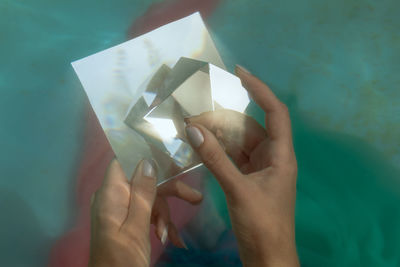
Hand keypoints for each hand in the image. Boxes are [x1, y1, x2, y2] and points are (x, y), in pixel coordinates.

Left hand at [89, 159, 202, 266]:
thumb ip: (142, 193)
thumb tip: (147, 161)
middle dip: (169, 192)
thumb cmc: (122, 258)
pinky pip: (146, 213)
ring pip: (149, 198)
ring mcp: (120, 209)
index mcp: (110, 194)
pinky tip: (172, 239)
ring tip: (171, 237)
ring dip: (164, 215)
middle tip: (195, 199)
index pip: (124, 160)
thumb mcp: (136, 226)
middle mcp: (113, 197)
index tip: (171, 156)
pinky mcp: (127, 221)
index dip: (146, 154)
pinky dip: (159, 224)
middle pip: (144, 180)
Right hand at [185, 65, 298, 266]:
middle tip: (196, 113)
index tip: (239, 73)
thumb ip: (216, 159)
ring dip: (218, 135)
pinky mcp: (248, 179)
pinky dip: (217, 150)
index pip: (275, 112)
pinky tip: (200, 145)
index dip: (260, 90)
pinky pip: (232, 157)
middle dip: (224, 118)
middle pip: (249, 126)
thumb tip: (193, 129)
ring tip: (193, 126)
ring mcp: (260, 168)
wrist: (267, 258)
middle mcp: (272, 156)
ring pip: (238, 142)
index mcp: (281, 155)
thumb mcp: (238, 189)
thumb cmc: (262, 224)